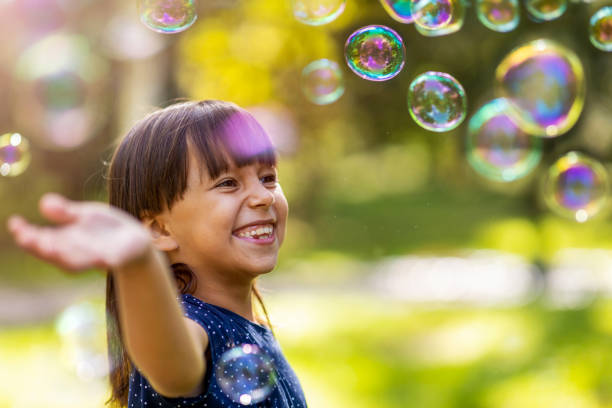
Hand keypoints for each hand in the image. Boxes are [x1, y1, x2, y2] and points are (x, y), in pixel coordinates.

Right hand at [7, 193, 152, 270]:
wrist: (135, 241)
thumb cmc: (104, 229)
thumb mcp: (84, 215)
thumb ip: (66, 212)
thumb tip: (44, 202)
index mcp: (64, 240)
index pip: (40, 239)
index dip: (25, 233)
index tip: (14, 222)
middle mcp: (74, 252)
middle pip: (52, 252)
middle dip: (38, 246)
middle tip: (26, 238)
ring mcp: (93, 258)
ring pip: (74, 261)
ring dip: (61, 256)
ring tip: (49, 248)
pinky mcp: (114, 260)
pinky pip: (105, 262)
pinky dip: (99, 260)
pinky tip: (96, 257)